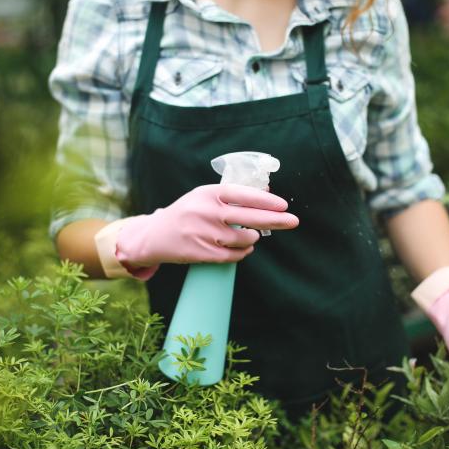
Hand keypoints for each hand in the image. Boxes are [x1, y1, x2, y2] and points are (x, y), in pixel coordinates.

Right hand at [116, 184, 298, 267]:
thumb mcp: (205, 196)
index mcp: (208, 193)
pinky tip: (244, 249)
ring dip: (253, 239)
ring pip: (243, 239)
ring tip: (251, 236)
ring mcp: (203, 233)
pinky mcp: (201, 252)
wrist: (155, 236)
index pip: (242, 194)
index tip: (283, 205)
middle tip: (293, 221)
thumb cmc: (187, 213)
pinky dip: (243, 253)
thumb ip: (232, 195)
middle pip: (249, 217)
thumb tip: (266, 193)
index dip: (265, 200)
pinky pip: (233, 256)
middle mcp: (205, 212)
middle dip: (275, 220)